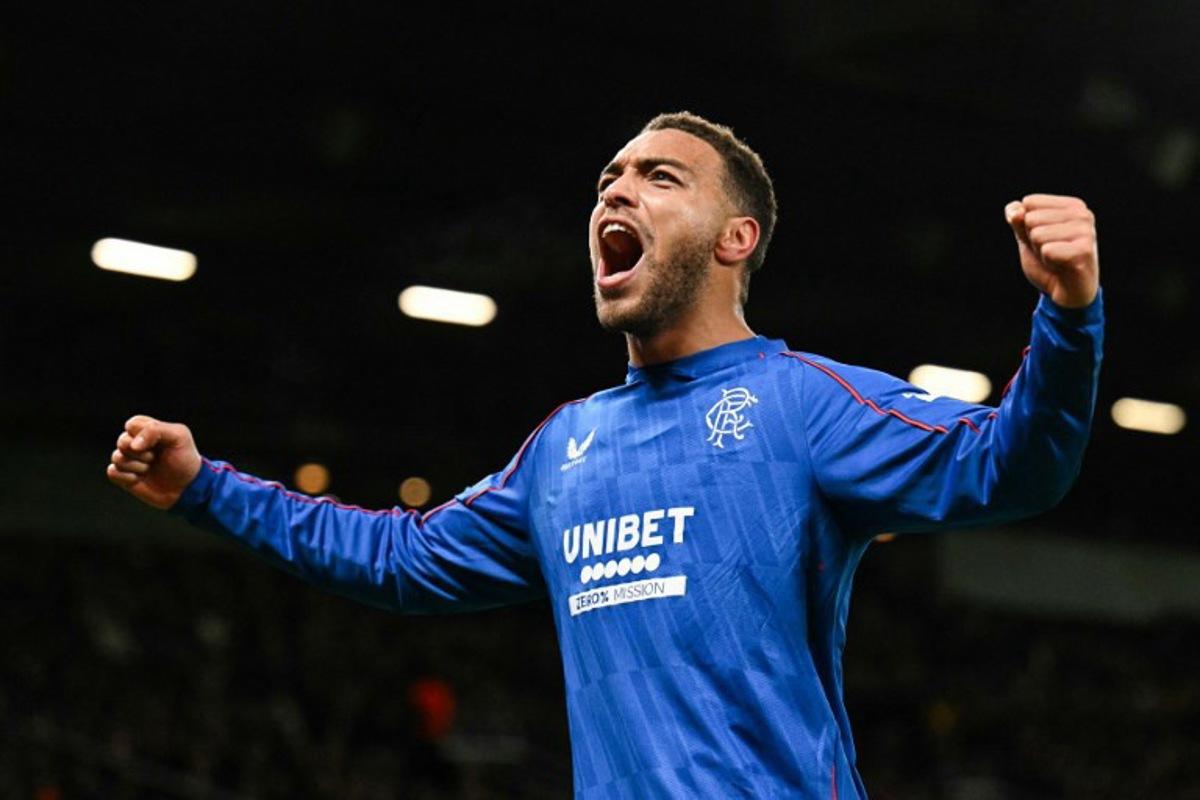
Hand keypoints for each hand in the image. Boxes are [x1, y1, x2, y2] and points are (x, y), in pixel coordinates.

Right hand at [106, 415, 202, 509]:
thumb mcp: (179, 437)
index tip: (159, 444)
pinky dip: (126, 477)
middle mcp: (135, 443)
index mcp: (147, 430)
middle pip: (122, 441)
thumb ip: (155, 430)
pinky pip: (112, 472)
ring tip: (149, 469)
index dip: (143, 435)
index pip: (132, 425)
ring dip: (136, 466)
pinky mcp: (124, 476)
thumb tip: (133, 444)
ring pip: (117, 457)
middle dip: (140, 453)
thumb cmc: (185, 460)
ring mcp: (129, 460)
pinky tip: (138, 479)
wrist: (186, 488)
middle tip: (154, 458)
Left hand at [1005, 194, 1099, 308]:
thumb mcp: (1026, 237)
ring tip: (1056, 259)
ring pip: (1038, 234)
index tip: (1044, 240)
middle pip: (1031, 219)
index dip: (1027, 226)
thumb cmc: (1048, 261)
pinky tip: (1061, 266)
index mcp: (1072, 205)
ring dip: (1040, 252)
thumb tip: (1015, 210)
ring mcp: (1086, 231)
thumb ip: (1017, 220)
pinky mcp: (1084, 250)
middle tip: (1050, 252)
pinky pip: (1047, 250)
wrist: (1066, 292)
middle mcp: (1083, 214)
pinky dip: (1047, 262)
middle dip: (1033, 241)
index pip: (1029, 203)